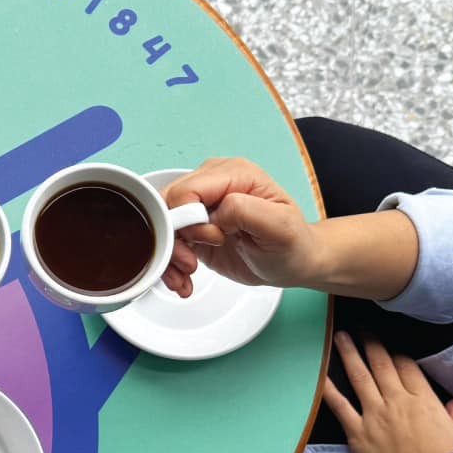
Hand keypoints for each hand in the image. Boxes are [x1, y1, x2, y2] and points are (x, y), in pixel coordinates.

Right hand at [160, 157, 319, 296]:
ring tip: (185, 275)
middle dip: (171, 240)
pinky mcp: (192, 227)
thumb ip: (247, 210)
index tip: (212, 239)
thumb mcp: (280, 227)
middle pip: (166, 206)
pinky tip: (184, 278)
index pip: (187, 190)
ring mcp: (200, 205)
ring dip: (168, 256)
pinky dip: (170, 264)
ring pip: (161, 224)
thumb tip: (215, 210)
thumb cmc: (292, 244)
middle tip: (190, 264)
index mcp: (233, 174)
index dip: (188, 219)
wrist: (292, 263)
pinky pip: (167, 240)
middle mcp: (211, 184)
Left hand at [323, 332, 452, 452]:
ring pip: (359, 377)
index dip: (397, 355)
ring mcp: (375, 415)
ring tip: (340, 337)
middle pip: (382, 365)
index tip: (389, 346)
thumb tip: (452, 406)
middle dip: (371, 344)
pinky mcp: (357, 432)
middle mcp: (397, 402)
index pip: (408, 368)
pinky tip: (319, 373)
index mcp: (424, 402)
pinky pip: (339, 405)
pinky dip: (328, 388)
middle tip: (362, 329)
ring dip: (349, 354)